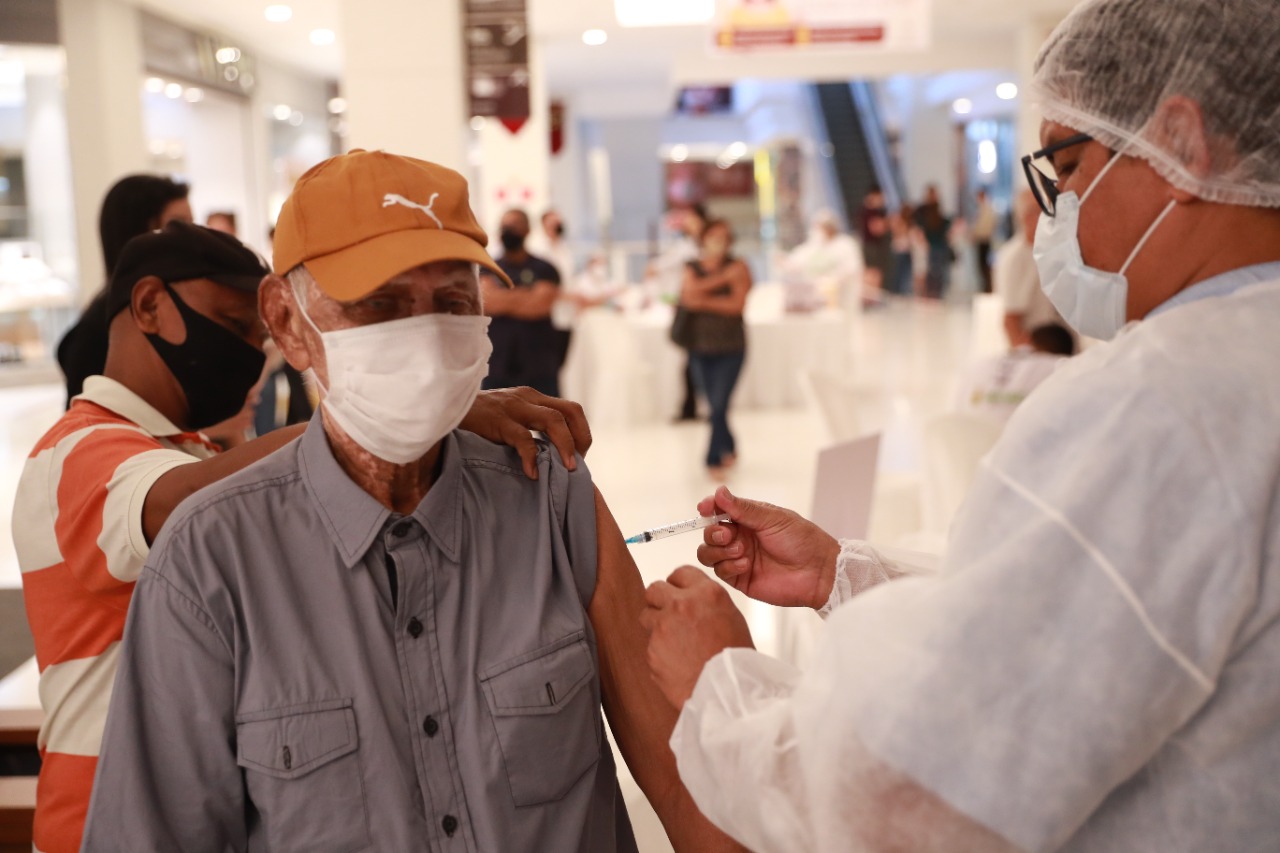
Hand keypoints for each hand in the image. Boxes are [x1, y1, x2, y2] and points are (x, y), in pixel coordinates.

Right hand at [460, 387, 591, 479]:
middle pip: (571, 411)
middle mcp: (527, 398)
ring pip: (553, 420)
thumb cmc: (474, 421)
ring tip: (568, 469)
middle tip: (578, 465)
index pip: (571, 409)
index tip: (579, 458)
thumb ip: (526, 428)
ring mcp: (512, 407)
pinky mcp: (496, 421)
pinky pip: (523, 438)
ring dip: (566, 446)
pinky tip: (532, 474)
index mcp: (532, 398)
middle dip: (581, 438)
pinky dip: (532, 457)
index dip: (581, 433)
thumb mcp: (506, 418)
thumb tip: (549, 458)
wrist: (441, 407)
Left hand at [640, 567, 753, 708]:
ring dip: (656, 625)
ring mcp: (663, 626)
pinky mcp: (652, 649)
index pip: (680, 573)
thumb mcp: (731, 618)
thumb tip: (692, 600)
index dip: (678, 586)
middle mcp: (682, 604)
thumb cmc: (735, 660)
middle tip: (669, 615)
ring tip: (674, 642)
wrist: (727, 694)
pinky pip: (649, 644)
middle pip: (655, 588)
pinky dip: (659, 652)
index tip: (678, 594)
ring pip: (646, 615)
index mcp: (707, 593)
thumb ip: (707, 603)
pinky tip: (676, 662)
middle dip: (660, 601)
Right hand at [696, 486, 840, 609]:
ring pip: (708, 553)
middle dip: (713, 533)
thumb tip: (719, 491)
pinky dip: (729, 566)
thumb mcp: (772, 518)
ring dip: (719, 550)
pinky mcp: (740, 579)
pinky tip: (746, 564)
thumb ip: (743, 508)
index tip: (705, 508)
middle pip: (709, 533)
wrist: (818, 572)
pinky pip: (720, 572)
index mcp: (748, 519)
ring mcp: (738, 558)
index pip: (719, 511)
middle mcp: (740, 538)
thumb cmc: (802, 540)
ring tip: (741, 551)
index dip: (708, 508)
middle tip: (728, 535)